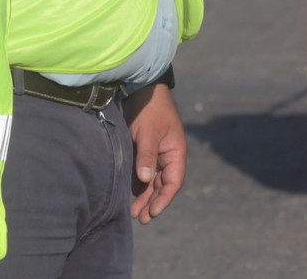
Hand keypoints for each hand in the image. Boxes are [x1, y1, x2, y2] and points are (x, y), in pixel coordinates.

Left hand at [124, 83, 185, 223]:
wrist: (141, 88)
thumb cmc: (149, 109)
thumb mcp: (148, 132)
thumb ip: (146, 156)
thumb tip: (146, 180)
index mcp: (176, 152)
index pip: (173, 182)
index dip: (164, 199)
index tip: (152, 212)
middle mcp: (169, 155)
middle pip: (163, 185)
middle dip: (153, 202)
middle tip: (140, 218)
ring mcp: (157, 153)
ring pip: (153, 181)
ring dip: (145, 196)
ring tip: (134, 212)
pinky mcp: (145, 149)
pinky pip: (144, 172)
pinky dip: (139, 184)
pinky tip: (130, 194)